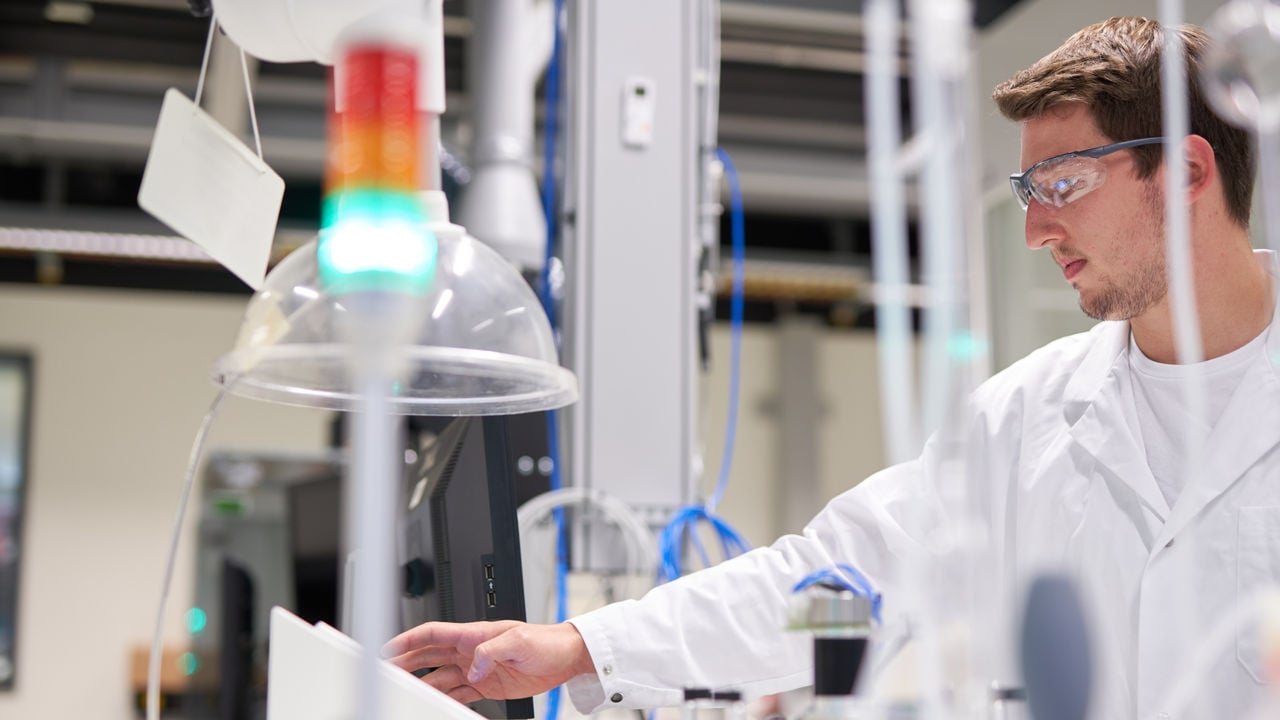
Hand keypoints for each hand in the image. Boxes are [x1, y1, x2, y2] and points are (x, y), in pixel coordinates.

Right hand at [382, 621, 594, 704]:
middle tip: (387, 673)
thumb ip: (491, 652)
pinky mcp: (486, 685)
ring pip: (440, 677)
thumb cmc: (546, 641)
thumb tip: (471, 666)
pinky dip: (445, 699)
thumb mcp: (518, 641)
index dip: (409, 639)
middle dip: (406, 663)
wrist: (565, 657)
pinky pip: (458, 693)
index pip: (433, 633)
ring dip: (423, 684)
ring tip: (406, 693)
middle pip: (429, 656)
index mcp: (474, 634)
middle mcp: (471, 650)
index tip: (389, 648)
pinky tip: (434, 705)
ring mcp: (476, 668)